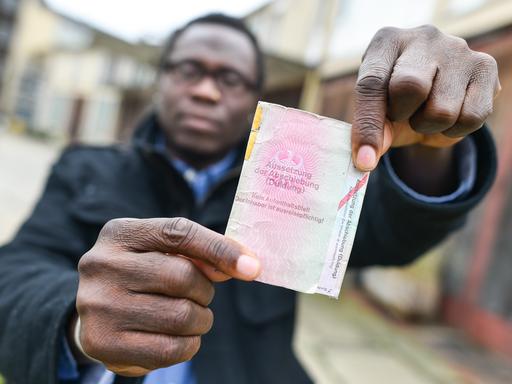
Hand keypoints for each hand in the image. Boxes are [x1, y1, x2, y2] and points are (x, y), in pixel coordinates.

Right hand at [75, 217, 259, 375]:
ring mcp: (98, 305)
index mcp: (121, 233)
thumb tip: (244, 265)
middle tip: (202, 296)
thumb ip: (199, 252)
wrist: (96, 310)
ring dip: (201, 320)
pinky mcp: (103, 343)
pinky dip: (189, 345)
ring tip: (193, 317)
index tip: (252, 267)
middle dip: (205, 291)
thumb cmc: (142, 274)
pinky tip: (181, 337)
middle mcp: (102, 265)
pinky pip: (169, 349)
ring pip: (180, 316)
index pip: (179, 233)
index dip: (220, 249)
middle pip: (183, 277)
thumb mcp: (162, 251)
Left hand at [352, 25, 499, 170]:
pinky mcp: (485, 67)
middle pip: (410, 87)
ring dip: (429, 125)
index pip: (372, 83)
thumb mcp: (377, 112)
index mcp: (387, 42)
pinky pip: (471, 117)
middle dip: (402, 115)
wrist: (431, 93)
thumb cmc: (394, 101)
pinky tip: (449, 114)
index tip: (364, 159)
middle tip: (400, 115)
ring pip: (442, 110)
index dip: (367, 125)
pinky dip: (455, 129)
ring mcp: (458, 50)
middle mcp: (424, 38)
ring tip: (425, 112)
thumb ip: (370, 130)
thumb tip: (367, 159)